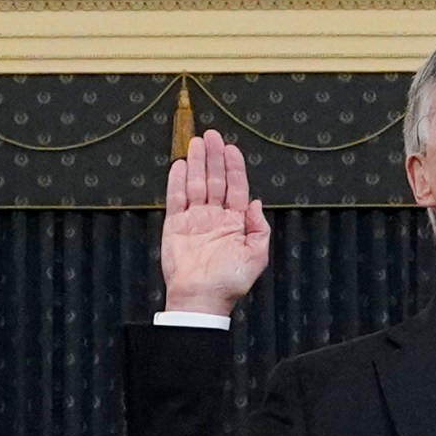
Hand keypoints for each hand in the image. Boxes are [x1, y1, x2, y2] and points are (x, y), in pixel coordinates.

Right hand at [160, 129, 269, 316]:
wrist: (200, 299)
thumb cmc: (229, 282)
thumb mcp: (256, 256)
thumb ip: (259, 228)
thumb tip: (256, 203)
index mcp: (235, 222)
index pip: (235, 187)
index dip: (234, 167)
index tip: (231, 148)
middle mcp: (215, 217)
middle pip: (214, 179)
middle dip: (214, 157)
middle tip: (212, 135)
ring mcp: (195, 220)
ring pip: (196, 184)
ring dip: (196, 163)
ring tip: (196, 142)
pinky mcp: (175, 226)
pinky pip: (176, 198)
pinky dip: (177, 181)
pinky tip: (179, 164)